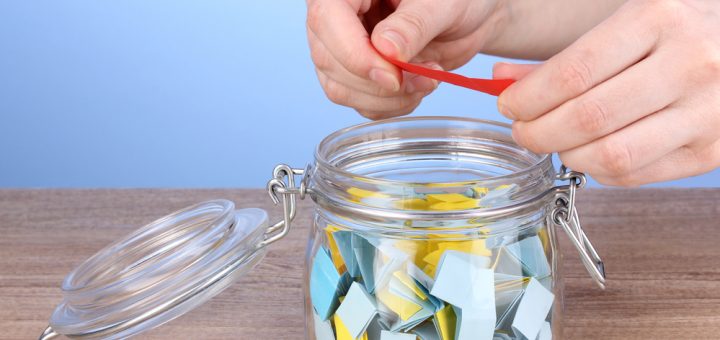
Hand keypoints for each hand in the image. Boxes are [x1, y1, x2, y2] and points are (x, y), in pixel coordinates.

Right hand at [306, 0, 502, 118]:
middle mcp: (335, 17)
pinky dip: (391, 106)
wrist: (469, 15)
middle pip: (330, 60)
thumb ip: (413, 24)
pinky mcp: (355, 75)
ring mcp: (342, 48)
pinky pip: (360, 103)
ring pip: (341, 88)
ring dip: (387, 98)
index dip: (355, 56)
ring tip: (427, 79)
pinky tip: (417, 88)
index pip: (327, 21)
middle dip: (378, 82)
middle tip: (425, 76)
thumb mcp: (441, 3)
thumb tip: (384, 49)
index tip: (393, 77)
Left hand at [495, 0, 719, 185]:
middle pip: (587, 118)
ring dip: (567, 155)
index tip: (509, 106)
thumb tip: (502, 82)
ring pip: (611, 155)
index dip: (529, 98)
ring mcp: (706, 112)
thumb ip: (563, 58)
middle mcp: (689, 64)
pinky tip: (591, 152)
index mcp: (658, 19)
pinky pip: (635, 175)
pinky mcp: (711, 151)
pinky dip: (599, 171)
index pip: (573, 72)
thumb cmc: (675, 33)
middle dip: (538, 132)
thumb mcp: (624, 26)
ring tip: (556, 143)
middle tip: (522, 131)